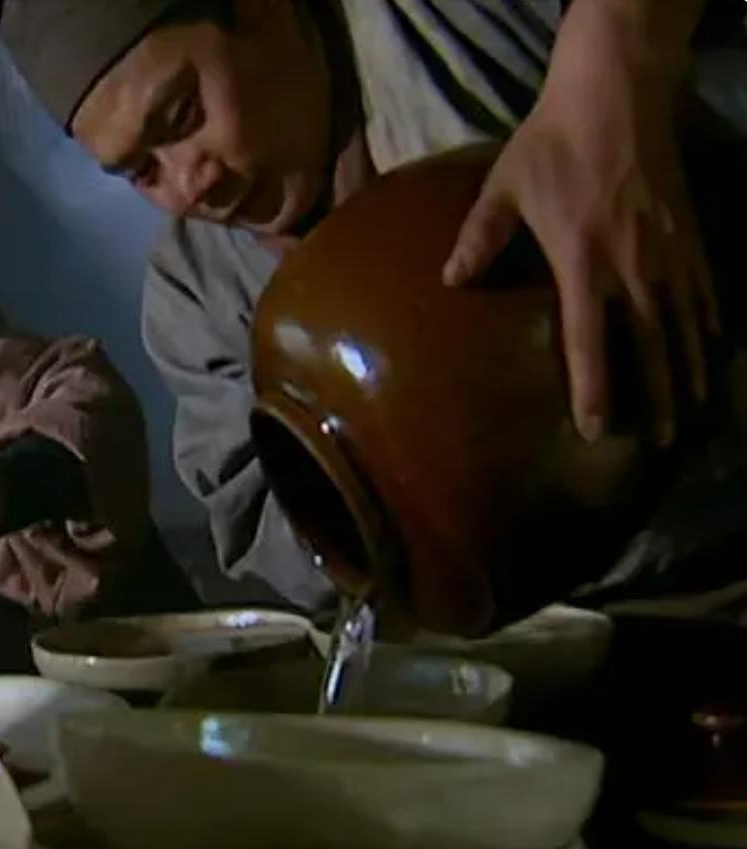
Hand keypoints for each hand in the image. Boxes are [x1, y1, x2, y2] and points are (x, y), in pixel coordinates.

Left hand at [442, 0, 715, 445]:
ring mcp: (667, 249)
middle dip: (659, 395)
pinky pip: (704, 285)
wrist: (615, 95)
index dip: (594, 388)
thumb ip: (478, 238)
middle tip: (662, 438)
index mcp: (582, 262)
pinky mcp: (688, 230)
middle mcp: (632, 265)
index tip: (597, 429)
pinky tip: (713, 343)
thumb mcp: (503, 189)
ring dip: (692, 367)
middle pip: (652, 344)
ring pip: (686, 322)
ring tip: (695, 407)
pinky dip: (710, 318)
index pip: (589, 340)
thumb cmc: (551, 144)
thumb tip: (450, 280)